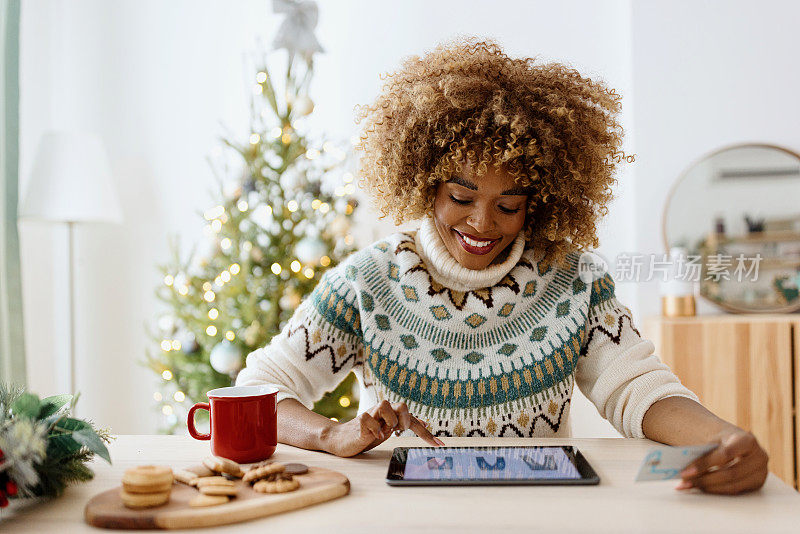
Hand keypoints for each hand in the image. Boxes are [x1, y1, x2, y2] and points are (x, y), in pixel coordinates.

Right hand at [322, 400, 444, 456]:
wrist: (341, 438)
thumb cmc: (366, 434)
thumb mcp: (388, 431)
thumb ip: (403, 424)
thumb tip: (424, 422)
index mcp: (391, 414)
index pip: (412, 420)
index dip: (426, 433)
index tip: (439, 444)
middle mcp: (382, 411)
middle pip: (402, 405)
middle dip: (405, 420)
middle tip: (399, 431)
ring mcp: (370, 414)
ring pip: (385, 405)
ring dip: (389, 421)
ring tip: (385, 432)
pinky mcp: (359, 421)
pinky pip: (367, 418)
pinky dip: (373, 428)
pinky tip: (373, 436)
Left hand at [676, 426, 768, 494]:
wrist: (734, 440)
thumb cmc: (720, 440)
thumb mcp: (713, 439)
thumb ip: (701, 451)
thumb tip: (681, 468)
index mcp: (747, 440)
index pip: (725, 454)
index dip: (704, 464)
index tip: (685, 471)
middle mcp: (759, 456)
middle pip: (729, 473)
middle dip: (704, 479)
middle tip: (684, 481)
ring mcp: (761, 471)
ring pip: (732, 485)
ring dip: (708, 487)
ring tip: (689, 485)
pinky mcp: (757, 483)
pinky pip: (735, 490)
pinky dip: (716, 490)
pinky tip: (701, 486)